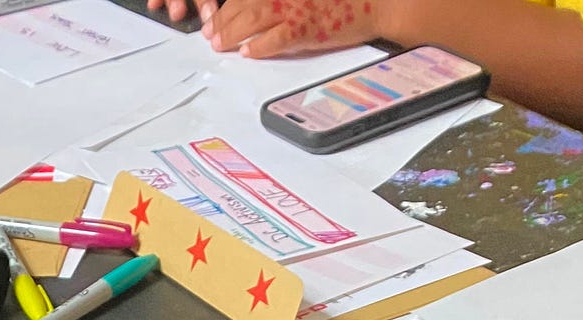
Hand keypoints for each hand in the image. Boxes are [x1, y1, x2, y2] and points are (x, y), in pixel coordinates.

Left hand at [200, 0, 387, 56]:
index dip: (226, 4)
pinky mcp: (306, 28)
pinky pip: (276, 38)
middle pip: (243, 1)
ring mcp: (296, 8)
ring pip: (252, 18)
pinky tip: (247, 52)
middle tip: (209, 33)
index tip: (213, 14)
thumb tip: (256, 5)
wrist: (373, 2)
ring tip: (218, 43)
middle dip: (222, 18)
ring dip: (231, 32)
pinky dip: (259, 45)